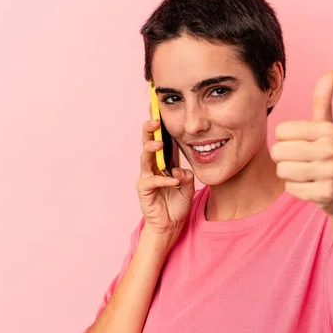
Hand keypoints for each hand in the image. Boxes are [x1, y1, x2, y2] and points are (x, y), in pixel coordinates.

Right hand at [136, 119, 194, 249]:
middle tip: (154, 120)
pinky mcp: (144, 189)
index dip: (161, 125)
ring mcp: (146, 176)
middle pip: (148, 142)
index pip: (162, 139)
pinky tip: (175, 181)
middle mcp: (153, 166)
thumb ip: (187, 175)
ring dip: (151, 149)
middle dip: (150, 130)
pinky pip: (152, 181)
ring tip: (159, 144)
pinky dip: (164, 180)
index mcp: (164, 161)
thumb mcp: (188, 186)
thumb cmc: (177, 203)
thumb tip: (182, 170)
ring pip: (145, 157)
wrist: (170, 224)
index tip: (159, 108)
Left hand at [271, 71, 332, 215]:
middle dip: (285, 160)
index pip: (281, 131)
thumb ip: (323, 101)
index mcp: (328, 130)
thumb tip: (330, 72)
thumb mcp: (328, 128)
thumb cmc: (332, 156)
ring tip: (307, 174)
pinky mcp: (325, 193)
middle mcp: (331, 149)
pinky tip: (311, 187)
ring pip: (282, 171)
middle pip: (278, 152)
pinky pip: (291, 189)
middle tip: (302, 162)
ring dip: (290, 175)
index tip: (302, 145)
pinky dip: (297, 190)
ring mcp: (330, 172)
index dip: (286, 140)